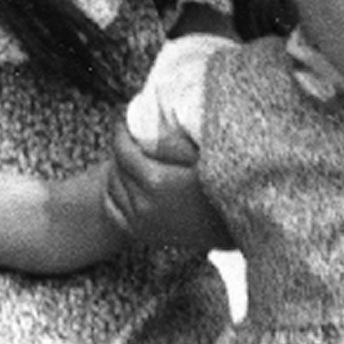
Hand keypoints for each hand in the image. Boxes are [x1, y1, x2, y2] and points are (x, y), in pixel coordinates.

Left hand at [101, 121, 223, 250]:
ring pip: (111, 189)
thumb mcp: (204, 159)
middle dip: (120, 150)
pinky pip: (112, 211)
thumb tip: (162, 110)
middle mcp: (142, 204)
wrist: (232, 229)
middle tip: (130, 137)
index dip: (121, 132)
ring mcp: (140, 222)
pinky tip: (123, 183)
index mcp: (156, 182)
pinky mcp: (142, 233)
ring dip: (116, 170)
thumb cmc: (226, 189)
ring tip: (127, 158)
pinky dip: (112, 194)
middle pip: (116, 168)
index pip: (122, 150)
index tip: (126, 121)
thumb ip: (178, 139)